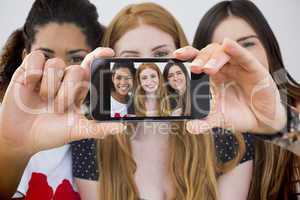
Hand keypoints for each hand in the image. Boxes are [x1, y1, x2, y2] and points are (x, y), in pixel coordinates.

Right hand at [0, 48, 123, 155]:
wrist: (21, 137)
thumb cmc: (50, 133)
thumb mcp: (76, 131)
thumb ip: (98, 129)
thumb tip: (122, 128)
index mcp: (78, 89)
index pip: (91, 66)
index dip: (99, 56)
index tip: (110, 52)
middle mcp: (64, 78)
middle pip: (76, 70)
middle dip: (68, 92)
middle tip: (58, 108)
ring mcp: (47, 74)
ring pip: (56, 64)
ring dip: (49, 86)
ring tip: (42, 100)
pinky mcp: (28, 70)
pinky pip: (37, 58)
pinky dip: (34, 73)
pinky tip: (29, 87)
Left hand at [174, 38, 285, 133]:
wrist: (261, 120)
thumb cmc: (237, 115)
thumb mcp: (218, 119)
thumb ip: (204, 122)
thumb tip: (190, 127)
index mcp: (210, 77)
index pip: (197, 60)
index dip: (187, 55)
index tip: (175, 56)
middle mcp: (222, 68)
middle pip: (207, 53)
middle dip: (199, 58)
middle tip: (193, 69)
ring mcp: (238, 66)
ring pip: (223, 52)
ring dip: (213, 58)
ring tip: (207, 69)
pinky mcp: (253, 68)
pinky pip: (243, 56)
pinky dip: (236, 49)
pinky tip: (229, 44)